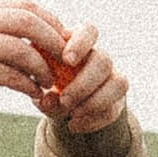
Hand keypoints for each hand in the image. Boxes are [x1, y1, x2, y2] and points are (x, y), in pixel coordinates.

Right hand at [0, 3, 127, 132]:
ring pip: (22, 51)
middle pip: (27, 22)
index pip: (25, 6)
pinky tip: (35, 93)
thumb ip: (4, 34)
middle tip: (67, 59)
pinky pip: (11, 76)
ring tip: (50, 81)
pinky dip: (28, 85)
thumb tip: (46, 37)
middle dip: (53, 41)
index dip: (50, 22)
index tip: (64, 40)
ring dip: (42, 68)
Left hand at [41, 21, 129, 135]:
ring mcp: (112, 78)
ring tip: (71, 114)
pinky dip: (93, 120)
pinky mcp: (117, 101)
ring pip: (119, 83)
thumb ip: (42, 91)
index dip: (81, 43)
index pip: (89, 31)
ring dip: (94, 102)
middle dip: (84, 83)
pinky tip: (74, 125)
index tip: (67, 60)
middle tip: (64, 99)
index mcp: (78, 44)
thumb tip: (49, 99)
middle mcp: (99, 57)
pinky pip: (113, 109)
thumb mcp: (39, 87)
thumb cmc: (48, 84)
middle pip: (104, 60)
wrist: (62, 105)